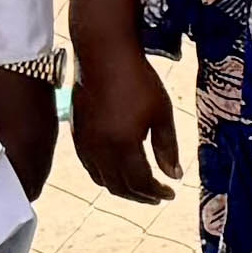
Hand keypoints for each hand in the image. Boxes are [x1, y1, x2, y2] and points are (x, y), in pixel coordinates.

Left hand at [0, 70, 57, 197]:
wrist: (19, 52)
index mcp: (28, 149)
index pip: (25, 188)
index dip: (11, 201)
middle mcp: (44, 146)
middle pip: (35, 181)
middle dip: (17, 191)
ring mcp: (50, 135)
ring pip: (40, 168)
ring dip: (24, 175)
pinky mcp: (49, 124)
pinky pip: (42, 154)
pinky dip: (29, 161)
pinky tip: (10, 156)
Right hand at [71, 42, 178, 206]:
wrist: (104, 55)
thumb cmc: (138, 81)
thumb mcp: (162, 114)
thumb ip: (167, 148)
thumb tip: (174, 175)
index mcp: (123, 145)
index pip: (140, 183)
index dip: (156, 193)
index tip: (171, 194)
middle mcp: (100, 149)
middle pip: (119, 187)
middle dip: (141, 196)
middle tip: (158, 197)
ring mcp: (86, 143)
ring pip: (102, 180)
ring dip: (122, 189)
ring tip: (141, 188)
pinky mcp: (78, 134)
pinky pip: (90, 166)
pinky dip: (105, 176)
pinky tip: (118, 171)